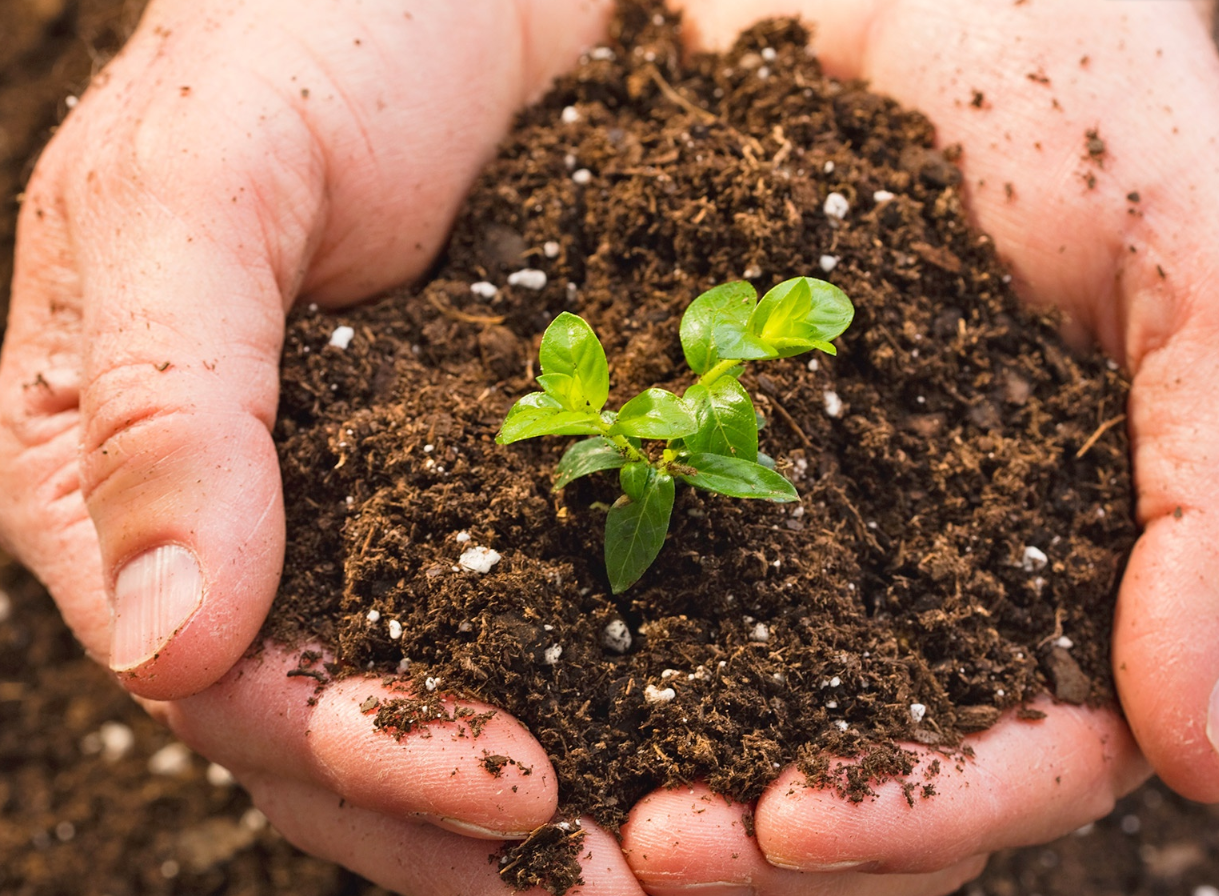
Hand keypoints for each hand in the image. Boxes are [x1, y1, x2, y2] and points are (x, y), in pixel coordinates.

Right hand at [0, 1, 646, 891]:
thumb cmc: (309, 33)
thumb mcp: (205, 180)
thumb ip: (162, 399)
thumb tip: (165, 651)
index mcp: (138, 482)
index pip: (238, 681)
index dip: (363, 756)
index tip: (511, 798)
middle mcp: (267, 525)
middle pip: (352, 730)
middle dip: (481, 822)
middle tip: (632, 882)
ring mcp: (397, 509)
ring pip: (463, 696)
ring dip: (569, 795)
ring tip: (691, 856)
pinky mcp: (516, 477)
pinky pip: (563, 609)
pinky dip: (632, 686)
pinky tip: (726, 733)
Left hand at [620, 1, 1218, 891]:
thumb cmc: (1087, 97)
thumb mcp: (1203, 272)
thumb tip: (1206, 759)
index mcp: (1057, 577)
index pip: (1009, 759)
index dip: (913, 810)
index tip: (791, 822)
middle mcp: (919, 580)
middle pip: (851, 772)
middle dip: (752, 839)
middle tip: (635, 854)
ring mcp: (790, 525)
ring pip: (725, 709)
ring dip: (643, 770)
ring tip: (549, 798)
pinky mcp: (675, 452)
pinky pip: (618, 571)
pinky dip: (563, 637)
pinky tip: (489, 659)